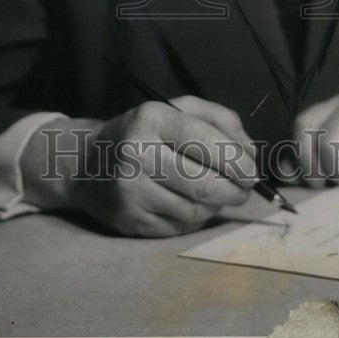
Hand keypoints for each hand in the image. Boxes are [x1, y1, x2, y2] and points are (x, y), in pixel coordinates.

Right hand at [20, 96, 258, 236]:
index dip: (236, 160)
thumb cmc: (144, 132)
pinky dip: (197, 218)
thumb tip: (250, 152)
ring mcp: (130, 192)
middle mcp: (136, 155)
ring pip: (195, 210)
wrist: (87, 163)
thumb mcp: (177, 109)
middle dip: (236, 189)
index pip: (204, 141)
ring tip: (221, 193)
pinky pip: (180, 227)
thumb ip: (219, 119)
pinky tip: (195, 205)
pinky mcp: (130, 222)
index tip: (251, 170)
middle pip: (203, 183)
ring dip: (218, 205)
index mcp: (151, 119)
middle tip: (245, 187)